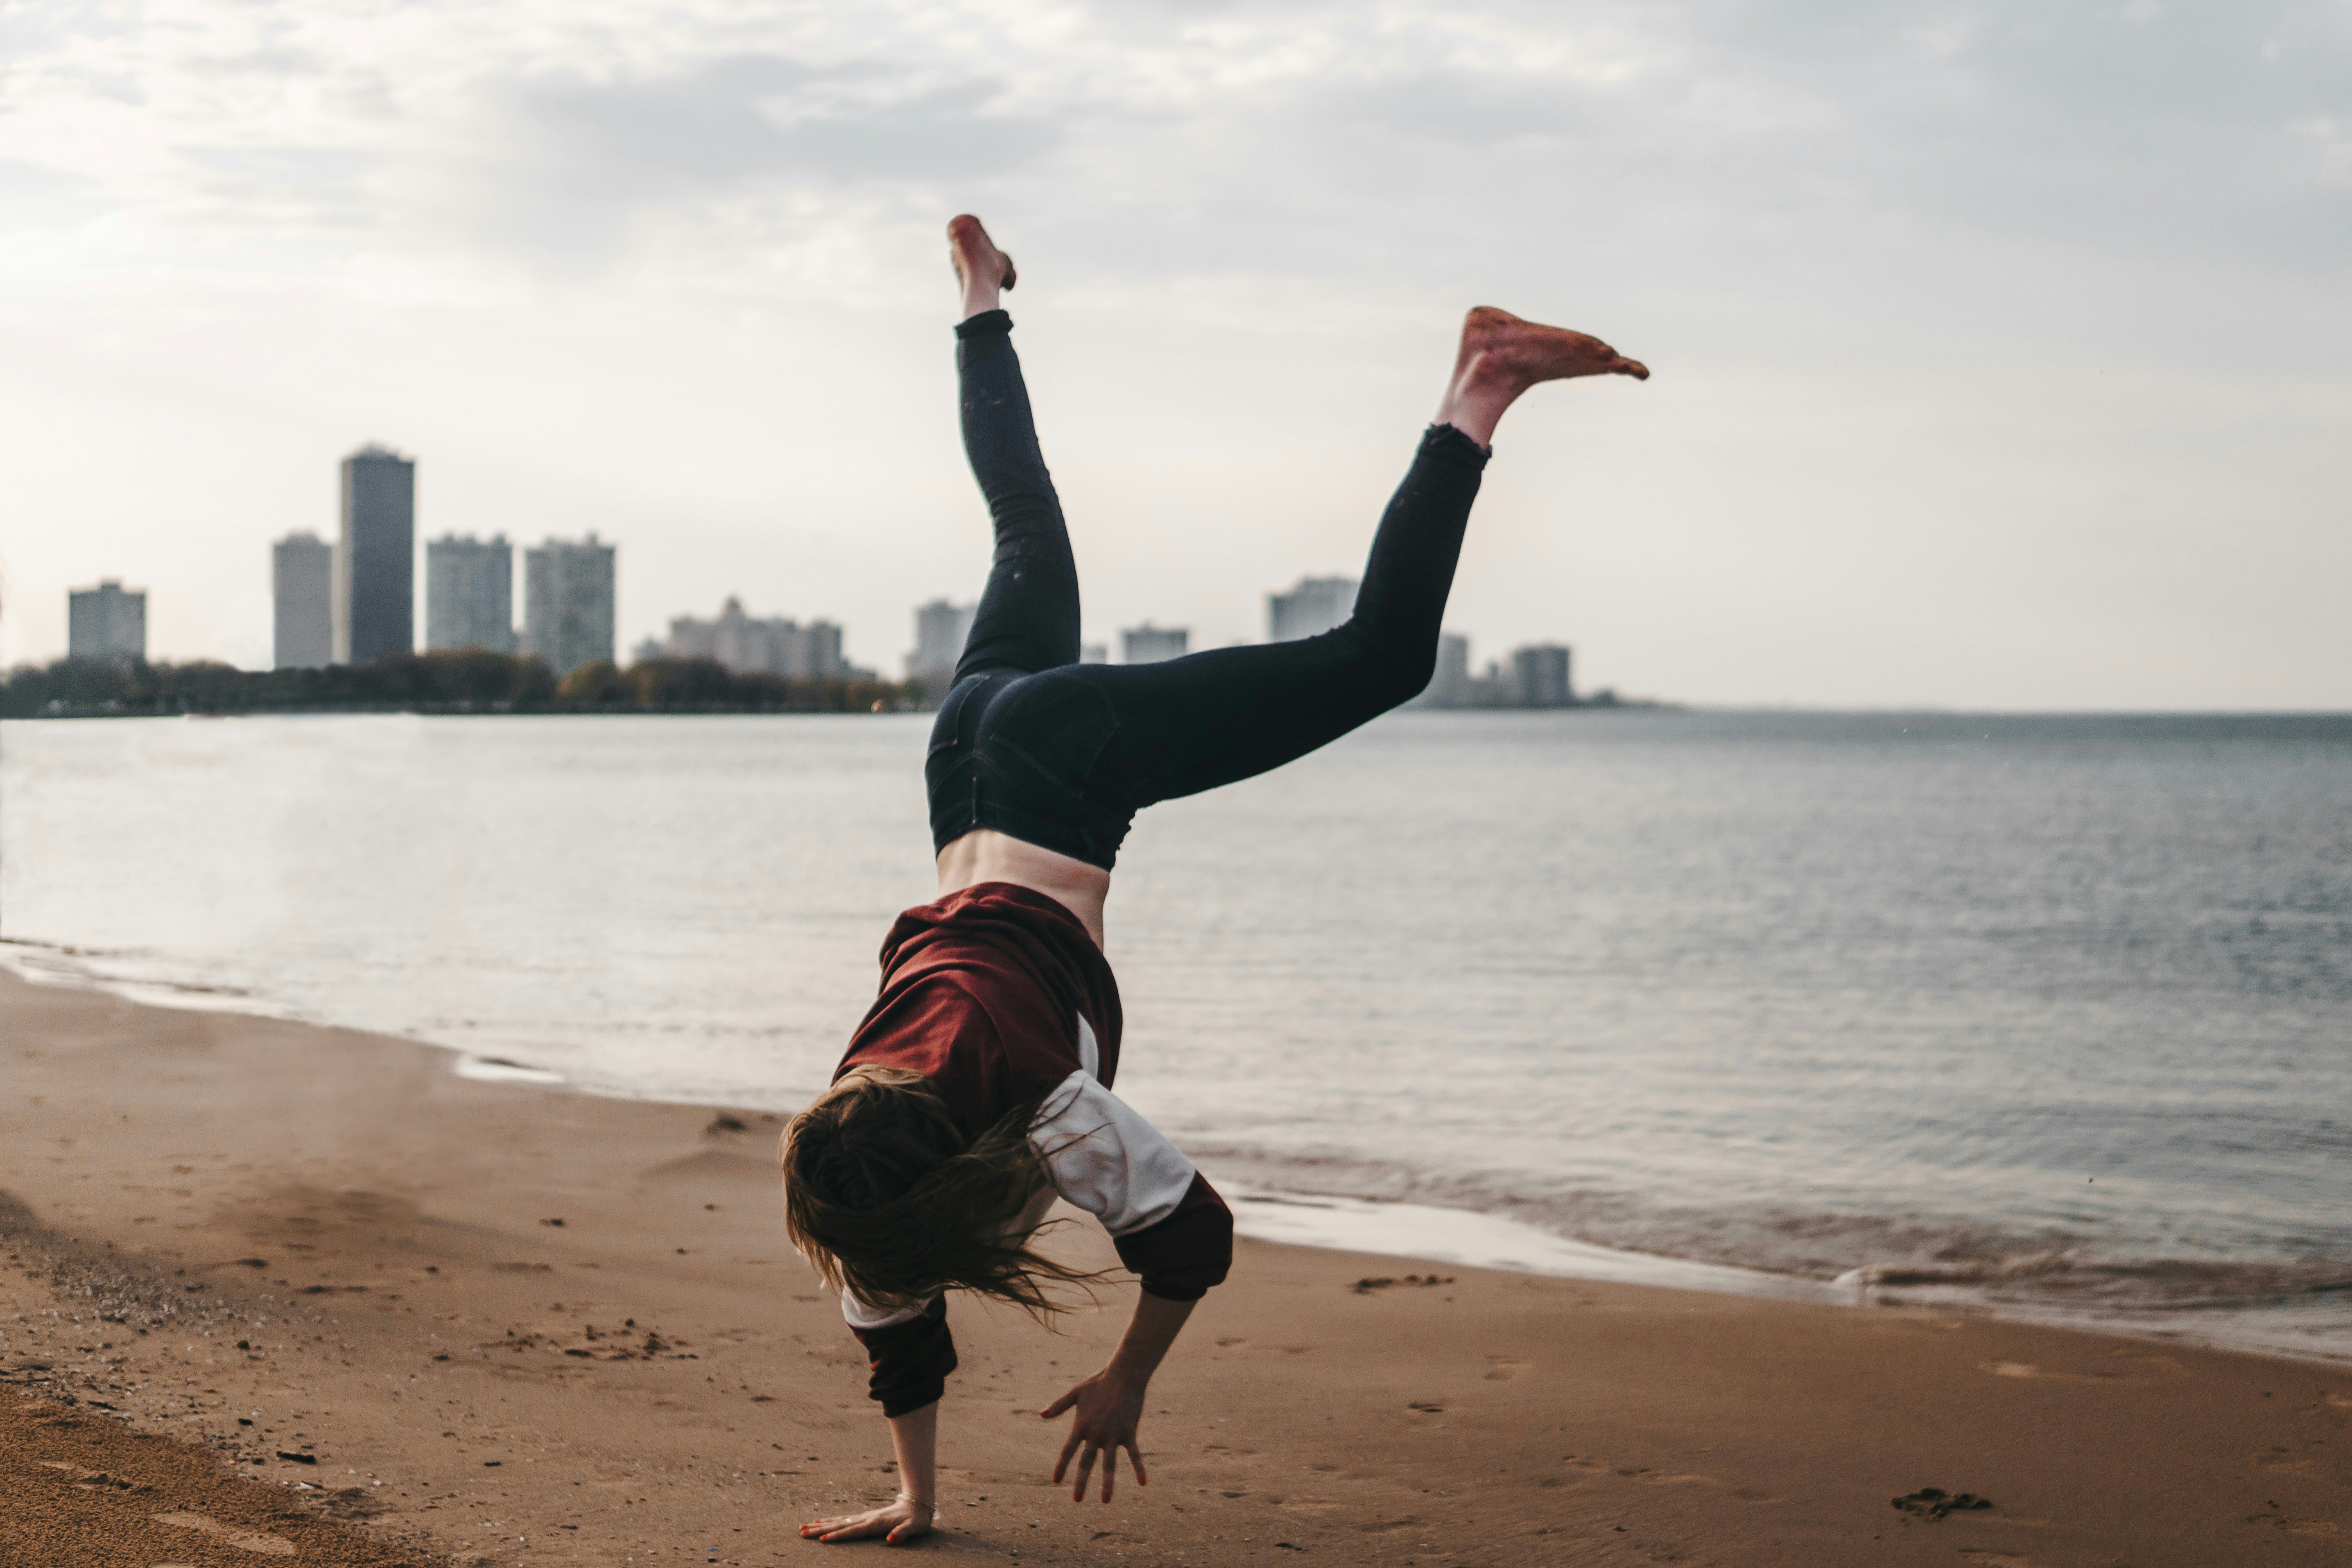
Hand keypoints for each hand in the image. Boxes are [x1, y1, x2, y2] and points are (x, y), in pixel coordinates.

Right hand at [799, 1494, 932, 1544]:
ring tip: (803, 1527)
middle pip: (839, 1525)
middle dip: (820, 1530)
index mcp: (875, 1523)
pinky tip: (820, 1521)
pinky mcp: (864, 1518)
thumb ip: (903, 1533)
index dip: (837, 1536)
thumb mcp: (914, 1528)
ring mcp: (864, 1517)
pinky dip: (830, 1521)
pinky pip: (843, 1520)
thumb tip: (891, 1540)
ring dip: (820, 1525)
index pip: (852, 1531)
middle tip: (802, 1532)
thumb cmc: (916, 1520)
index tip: (822, 1540)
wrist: (917, 1504)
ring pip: (838, 1521)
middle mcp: (866, 1519)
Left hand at [1041, 1365, 1148, 1502]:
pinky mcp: (1129, 1432)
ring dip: (1108, 1484)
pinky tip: (1143, 1483)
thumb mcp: (1076, 1393)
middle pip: (1087, 1462)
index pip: (1068, 1450)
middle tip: (1077, 1500)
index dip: (1061, 1466)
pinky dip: (1139, 1468)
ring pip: (1110, 1464)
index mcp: (1081, 1425)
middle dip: (1082, 1482)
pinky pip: (1134, 1454)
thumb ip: (1059, 1406)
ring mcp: (1113, 1434)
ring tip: (1106, 1501)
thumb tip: (1041, 1414)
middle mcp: (1096, 1433)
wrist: (1124, 1375)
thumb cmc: (1098, 1383)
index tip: (1056, 1481)